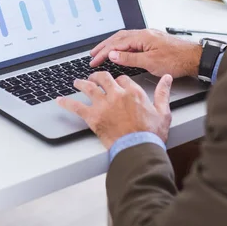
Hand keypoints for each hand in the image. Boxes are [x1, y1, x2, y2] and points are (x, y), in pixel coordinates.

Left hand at [57, 72, 172, 148]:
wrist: (138, 149)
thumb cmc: (151, 134)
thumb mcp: (163, 112)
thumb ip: (163, 93)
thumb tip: (167, 79)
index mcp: (133, 92)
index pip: (122, 79)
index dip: (119, 80)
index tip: (117, 83)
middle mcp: (116, 94)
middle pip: (104, 78)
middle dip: (98, 76)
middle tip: (94, 78)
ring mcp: (103, 105)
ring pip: (88, 87)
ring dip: (81, 83)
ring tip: (76, 82)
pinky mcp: (93, 117)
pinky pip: (76, 106)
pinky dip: (66, 102)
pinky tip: (59, 100)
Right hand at [90, 29, 201, 77]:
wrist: (195, 58)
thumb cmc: (177, 60)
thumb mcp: (150, 62)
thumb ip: (130, 58)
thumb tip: (113, 54)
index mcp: (142, 37)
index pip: (116, 43)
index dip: (103, 52)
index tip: (94, 60)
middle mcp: (144, 33)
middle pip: (118, 37)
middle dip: (104, 46)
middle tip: (93, 54)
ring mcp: (149, 36)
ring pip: (125, 38)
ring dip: (112, 45)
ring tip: (102, 52)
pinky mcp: (153, 41)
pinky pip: (132, 40)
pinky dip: (122, 46)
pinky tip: (120, 51)